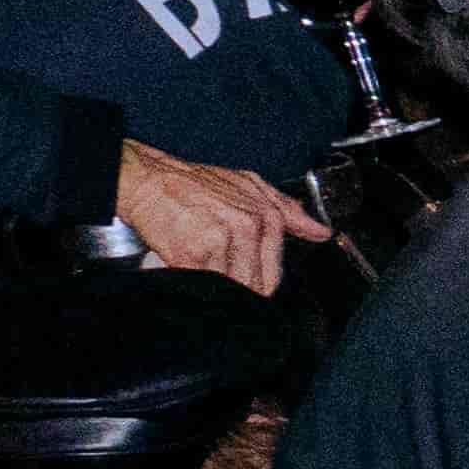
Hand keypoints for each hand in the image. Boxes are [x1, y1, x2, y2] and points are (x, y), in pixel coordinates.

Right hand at [111, 143, 328, 293]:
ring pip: (230, 289)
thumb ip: (287, 211)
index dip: (256, 284)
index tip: (242, 281)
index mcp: (266, 217)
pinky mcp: (193, 253)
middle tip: (215, 274)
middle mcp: (247, 229)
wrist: (147, 179)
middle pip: (254, 287)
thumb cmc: (195, 183)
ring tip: (199, 268)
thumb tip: (321, 232)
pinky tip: (185, 268)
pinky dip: (194, 284)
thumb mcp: (249, 185)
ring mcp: (221, 242)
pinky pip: (203, 285)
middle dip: (236, 289)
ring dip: (215, 288)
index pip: (273, 275)